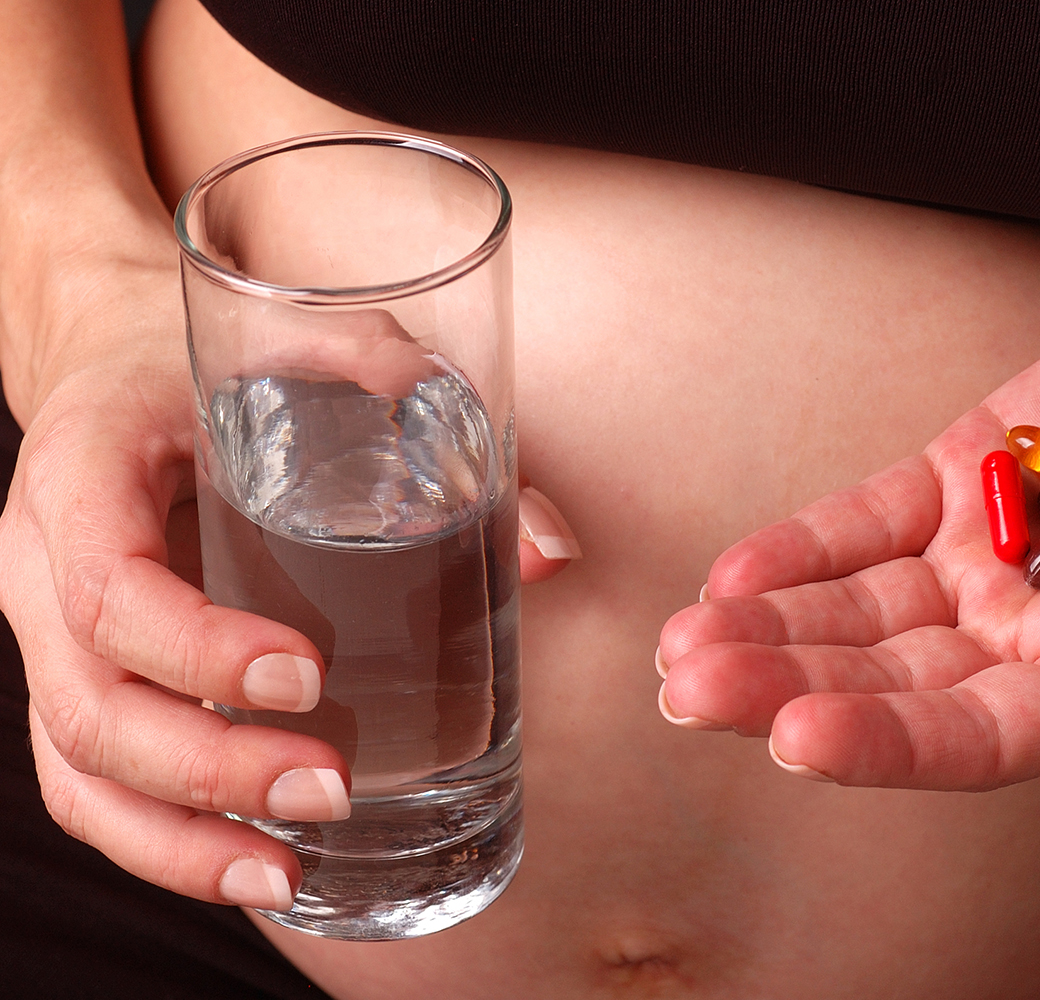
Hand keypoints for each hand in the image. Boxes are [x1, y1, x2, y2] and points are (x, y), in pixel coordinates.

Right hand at [0, 297, 576, 908]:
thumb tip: (546, 542)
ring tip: (291, 872)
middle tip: (330, 785)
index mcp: (80, 472)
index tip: (306, 670)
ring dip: (182, 839)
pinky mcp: (85, 681)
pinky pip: (95, 786)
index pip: (105, 587)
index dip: (196, 648)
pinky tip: (258, 867)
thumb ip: (413, 400)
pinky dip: (167, 844)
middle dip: (210, 768)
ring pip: (79, 771)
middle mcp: (40, 566)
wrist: (119, 363)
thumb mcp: (304, 339)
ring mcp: (50, 637)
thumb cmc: (218, 358)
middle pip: (90, 708)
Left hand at [657, 281, 1039, 789]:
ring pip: (861, 610)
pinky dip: (804, 546)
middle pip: (893, 681)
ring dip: (770, 628)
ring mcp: (988, 553)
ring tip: (681, 644)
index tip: (796, 741)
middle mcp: (1036, 631)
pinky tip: (734, 574)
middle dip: (789, 689)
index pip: (986, 736)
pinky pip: (869, 520)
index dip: (891, 744)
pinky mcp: (964, 473)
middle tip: (691, 691)